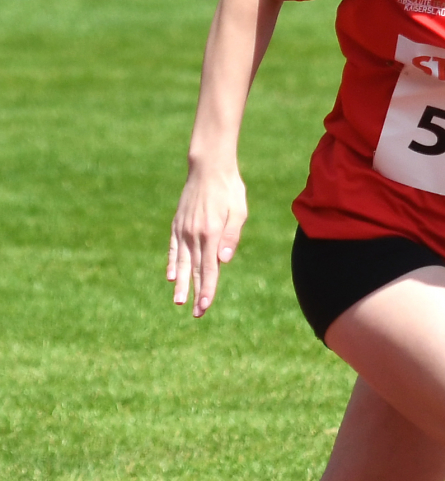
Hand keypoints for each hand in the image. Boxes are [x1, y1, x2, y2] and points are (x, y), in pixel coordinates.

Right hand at [168, 166, 247, 316]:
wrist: (208, 166)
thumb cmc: (229, 189)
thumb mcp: (238, 211)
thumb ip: (231, 236)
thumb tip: (224, 260)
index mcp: (211, 233)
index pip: (209, 268)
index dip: (207, 289)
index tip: (205, 306)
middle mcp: (194, 234)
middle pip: (195, 269)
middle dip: (196, 293)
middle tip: (197, 314)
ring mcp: (183, 229)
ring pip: (181, 262)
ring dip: (181, 283)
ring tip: (179, 301)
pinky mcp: (178, 224)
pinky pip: (173, 248)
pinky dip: (172, 263)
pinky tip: (171, 276)